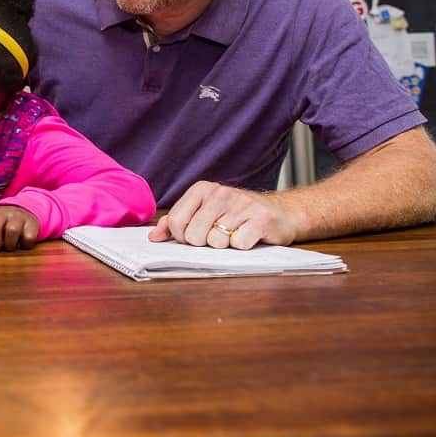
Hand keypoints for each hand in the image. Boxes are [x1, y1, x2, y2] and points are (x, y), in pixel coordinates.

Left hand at [0, 205, 39, 251]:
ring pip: (11, 230)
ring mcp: (18, 216)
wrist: (26, 212)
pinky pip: (28, 237)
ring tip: (10, 247)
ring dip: (9, 245)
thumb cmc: (2, 223)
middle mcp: (3, 211)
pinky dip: (24, 245)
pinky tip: (22, 244)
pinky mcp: (32, 223)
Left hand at [147, 181, 299, 249]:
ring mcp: (242, 204)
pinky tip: (249, 236)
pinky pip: (239, 244)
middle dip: (204, 243)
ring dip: (224, 245)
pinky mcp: (261, 219)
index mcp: (202, 189)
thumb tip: (153, 237)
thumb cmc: (238, 215)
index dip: (182, 237)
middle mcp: (220, 193)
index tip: (195, 236)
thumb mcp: (205, 212)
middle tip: (218, 235)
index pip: (175, 221)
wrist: (282, 213)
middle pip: (194, 235)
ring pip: (215, 241)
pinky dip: (242, 247)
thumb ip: (176, 222)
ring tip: (235, 234)